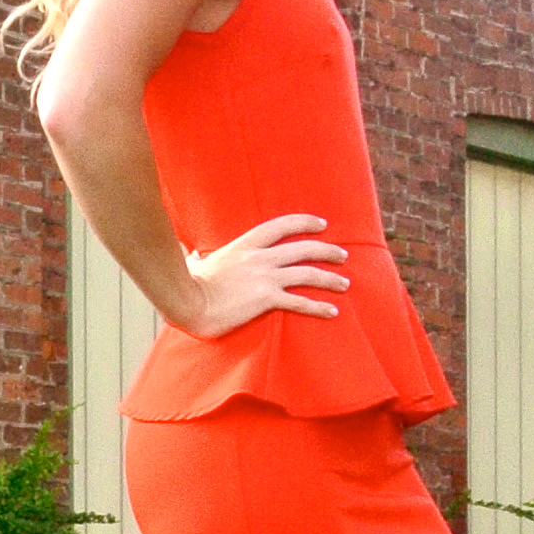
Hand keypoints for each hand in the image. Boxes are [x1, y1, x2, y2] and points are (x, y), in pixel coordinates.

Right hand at [182, 212, 349, 336]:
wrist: (188, 302)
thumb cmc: (189, 284)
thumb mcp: (198, 262)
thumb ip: (201, 256)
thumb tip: (193, 256)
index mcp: (246, 244)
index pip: (282, 226)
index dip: (305, 222)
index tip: (322, 224)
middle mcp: (260, 257)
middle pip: (303, 248)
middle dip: (327, 250)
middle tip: (343, 255)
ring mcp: (265, 277)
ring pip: (307, 273)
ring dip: (330, 278)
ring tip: (344, 284)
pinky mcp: (266, 299)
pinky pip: (299, 302)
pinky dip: (319, 306)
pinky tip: (332, 311)